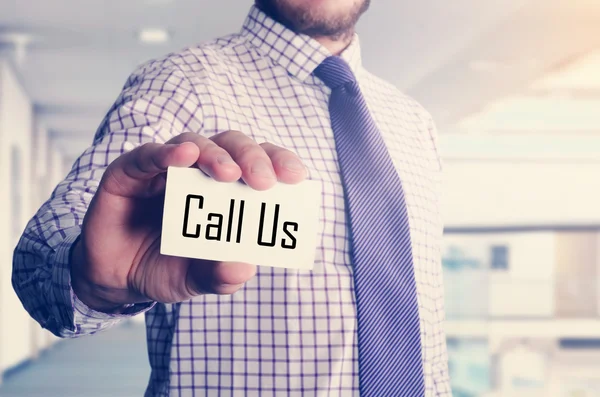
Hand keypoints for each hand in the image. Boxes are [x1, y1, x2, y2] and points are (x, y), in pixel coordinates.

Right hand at [70, 131, 306, 311]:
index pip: (258, 165)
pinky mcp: (130, 171)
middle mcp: (198, 172)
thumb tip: (244, 267)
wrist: (116, 279)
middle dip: (252, 158)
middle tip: (264, 181)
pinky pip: (148, 155)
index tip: (297, 177)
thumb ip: (221, 274)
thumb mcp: (197, 278)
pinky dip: (166, 153)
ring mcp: (164, 168)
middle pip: (232, 146)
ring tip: (229, 174)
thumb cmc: (165, 268)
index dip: (279, 163)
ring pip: (196, 143)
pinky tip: (183, 156)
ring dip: (215, 155)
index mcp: (224, 190)